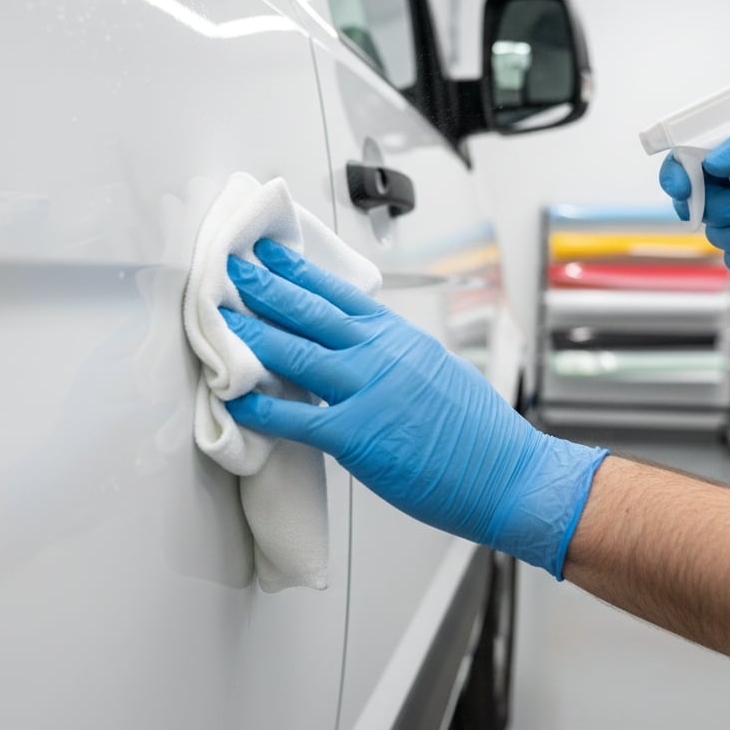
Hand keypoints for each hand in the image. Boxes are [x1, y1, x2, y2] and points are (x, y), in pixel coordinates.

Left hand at [219, 239, 607, 577]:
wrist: (509, 474)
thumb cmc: (480, 433)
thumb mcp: (439, 371)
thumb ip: (396, 356)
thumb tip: (365, 349)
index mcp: (401, 339)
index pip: (341, 293)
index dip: (300, 272)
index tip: (272, 255)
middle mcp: (383, 355)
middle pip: (312, 310)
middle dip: (266, 286)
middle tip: (232, 268)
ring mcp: (369, 391)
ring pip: (297, 351)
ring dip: (252, 331)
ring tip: (221, 314)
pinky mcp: (359, 436)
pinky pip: (296, 417)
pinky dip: (260, 406)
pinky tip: (232, 397)